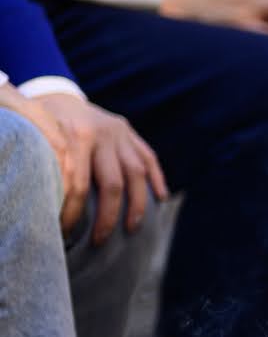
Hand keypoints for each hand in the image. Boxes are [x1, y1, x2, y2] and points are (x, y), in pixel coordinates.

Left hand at [1, 88, 168, 240]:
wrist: (57, 96)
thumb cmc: (42, 124)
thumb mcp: (37, 139)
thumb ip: (48, 163)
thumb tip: (47, 203)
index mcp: (75, 135)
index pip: (78, 184)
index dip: (75, 213)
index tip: (69, 233)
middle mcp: (102, 133)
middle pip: (112, 183)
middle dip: (108, 216)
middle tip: (101, 240)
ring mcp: (120, 132)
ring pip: (136, 173)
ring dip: (137, 204)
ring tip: (133, 227)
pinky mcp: (130, 132)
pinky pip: (149, 157)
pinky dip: (157, 179)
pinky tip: (160, 199)